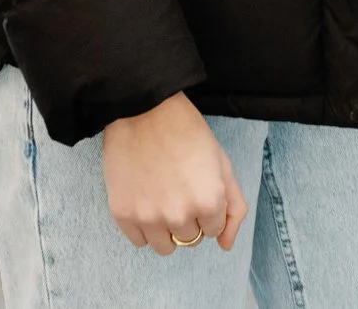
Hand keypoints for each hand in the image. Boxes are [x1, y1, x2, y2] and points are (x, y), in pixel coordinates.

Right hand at [100, 92, 247, 254]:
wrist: (145, 110)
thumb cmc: (187, 133)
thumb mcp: (222, 164)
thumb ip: (234, 207)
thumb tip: (226, 245)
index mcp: (210, 202)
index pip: (213, 230)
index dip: (207, 208)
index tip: (198, 187)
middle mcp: (180, 215)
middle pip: (190, 239)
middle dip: (189, 219)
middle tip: (179, 189)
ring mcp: (149, 218)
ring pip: (165, 247)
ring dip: (167, 228)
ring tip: (162, 197)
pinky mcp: (124, 215)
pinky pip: (139, 242)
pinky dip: (144, 228)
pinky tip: (145, 200)